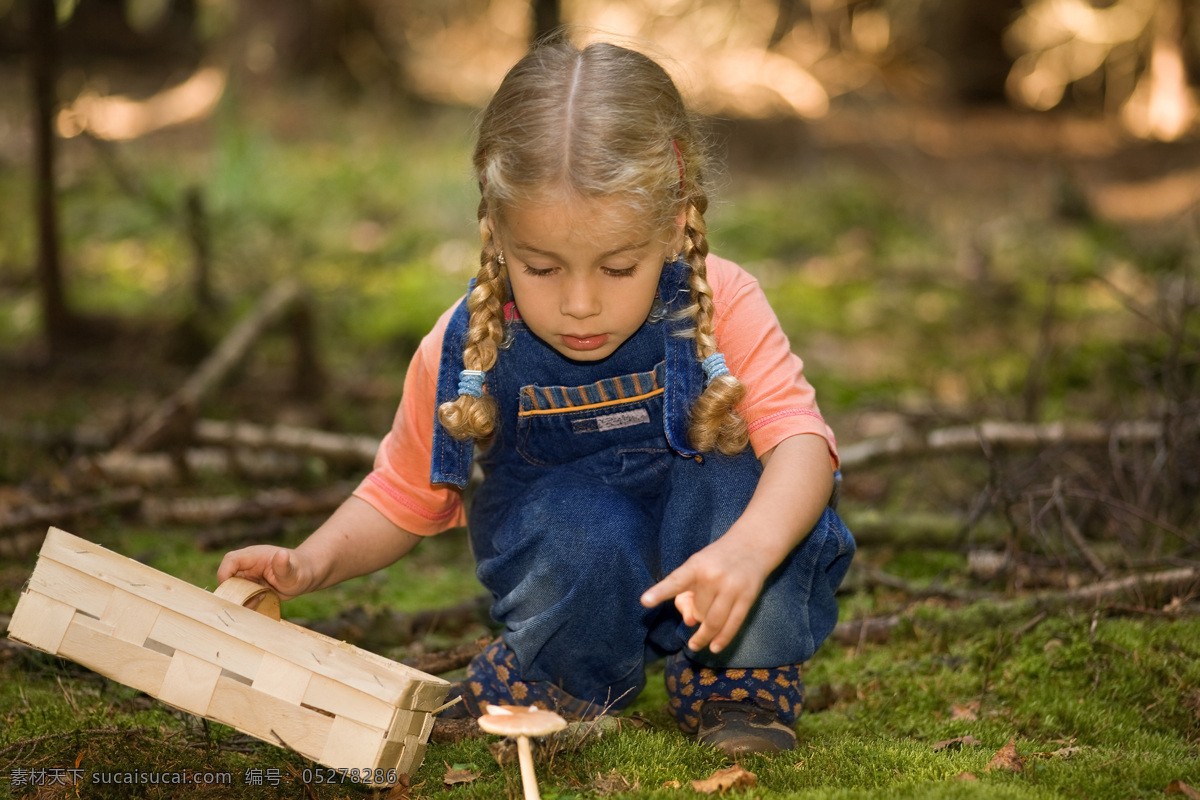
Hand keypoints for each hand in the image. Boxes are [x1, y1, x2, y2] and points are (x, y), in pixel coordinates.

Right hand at [217, 545, 318, 601]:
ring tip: (261, 599)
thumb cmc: (300, 571)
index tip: (231, 591)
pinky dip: (247, 603)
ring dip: (242, 599)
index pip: (230, 561)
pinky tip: (262, 601)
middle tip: (250, 600)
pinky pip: (241, 596)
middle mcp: (248, 566)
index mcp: (254, 556)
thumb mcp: (293, 572)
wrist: (305, 577)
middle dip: (233, 592)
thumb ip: (284, 566)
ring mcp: (248, 576)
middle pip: (228, 578)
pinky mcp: (250, 587)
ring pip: (233, 589)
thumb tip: (281, 554)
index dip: (225, 575)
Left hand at [640, 534, 769, 653]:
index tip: (645, 602)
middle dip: (696, 615)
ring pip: (713, 622)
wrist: (751, 546)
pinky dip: (722, 639)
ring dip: (704, 634)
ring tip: (696, 643)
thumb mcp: (696, 567)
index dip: (660, 592)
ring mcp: (731, 588)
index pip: (675, 581)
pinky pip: (732, 625)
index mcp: (696, 565)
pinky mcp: (747, 598)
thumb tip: (690, 622)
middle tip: (699, 609)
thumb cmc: (716, 560)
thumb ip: (685, 592)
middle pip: (698, 611)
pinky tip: (713, 647)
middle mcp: (713, 576)